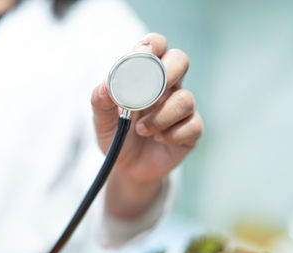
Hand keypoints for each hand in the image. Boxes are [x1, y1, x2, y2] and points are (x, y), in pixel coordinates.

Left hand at [91, 33, 202, 217]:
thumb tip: (107, 85)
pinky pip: (192, 126)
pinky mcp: (191, 131)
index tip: (140, 57)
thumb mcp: (102, 120)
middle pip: (180, 60)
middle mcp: (167, 87)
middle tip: (150, 92)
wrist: (127, 167)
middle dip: (167, 71)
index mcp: (145, 76)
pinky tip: (159, 139)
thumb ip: (101, 100)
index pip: (155, 46)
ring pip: (185, 99)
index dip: (151, 46)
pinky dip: (172, 134)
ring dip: (160, 116)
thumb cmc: (116, 135)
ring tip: (141, 130)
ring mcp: (181, 109)